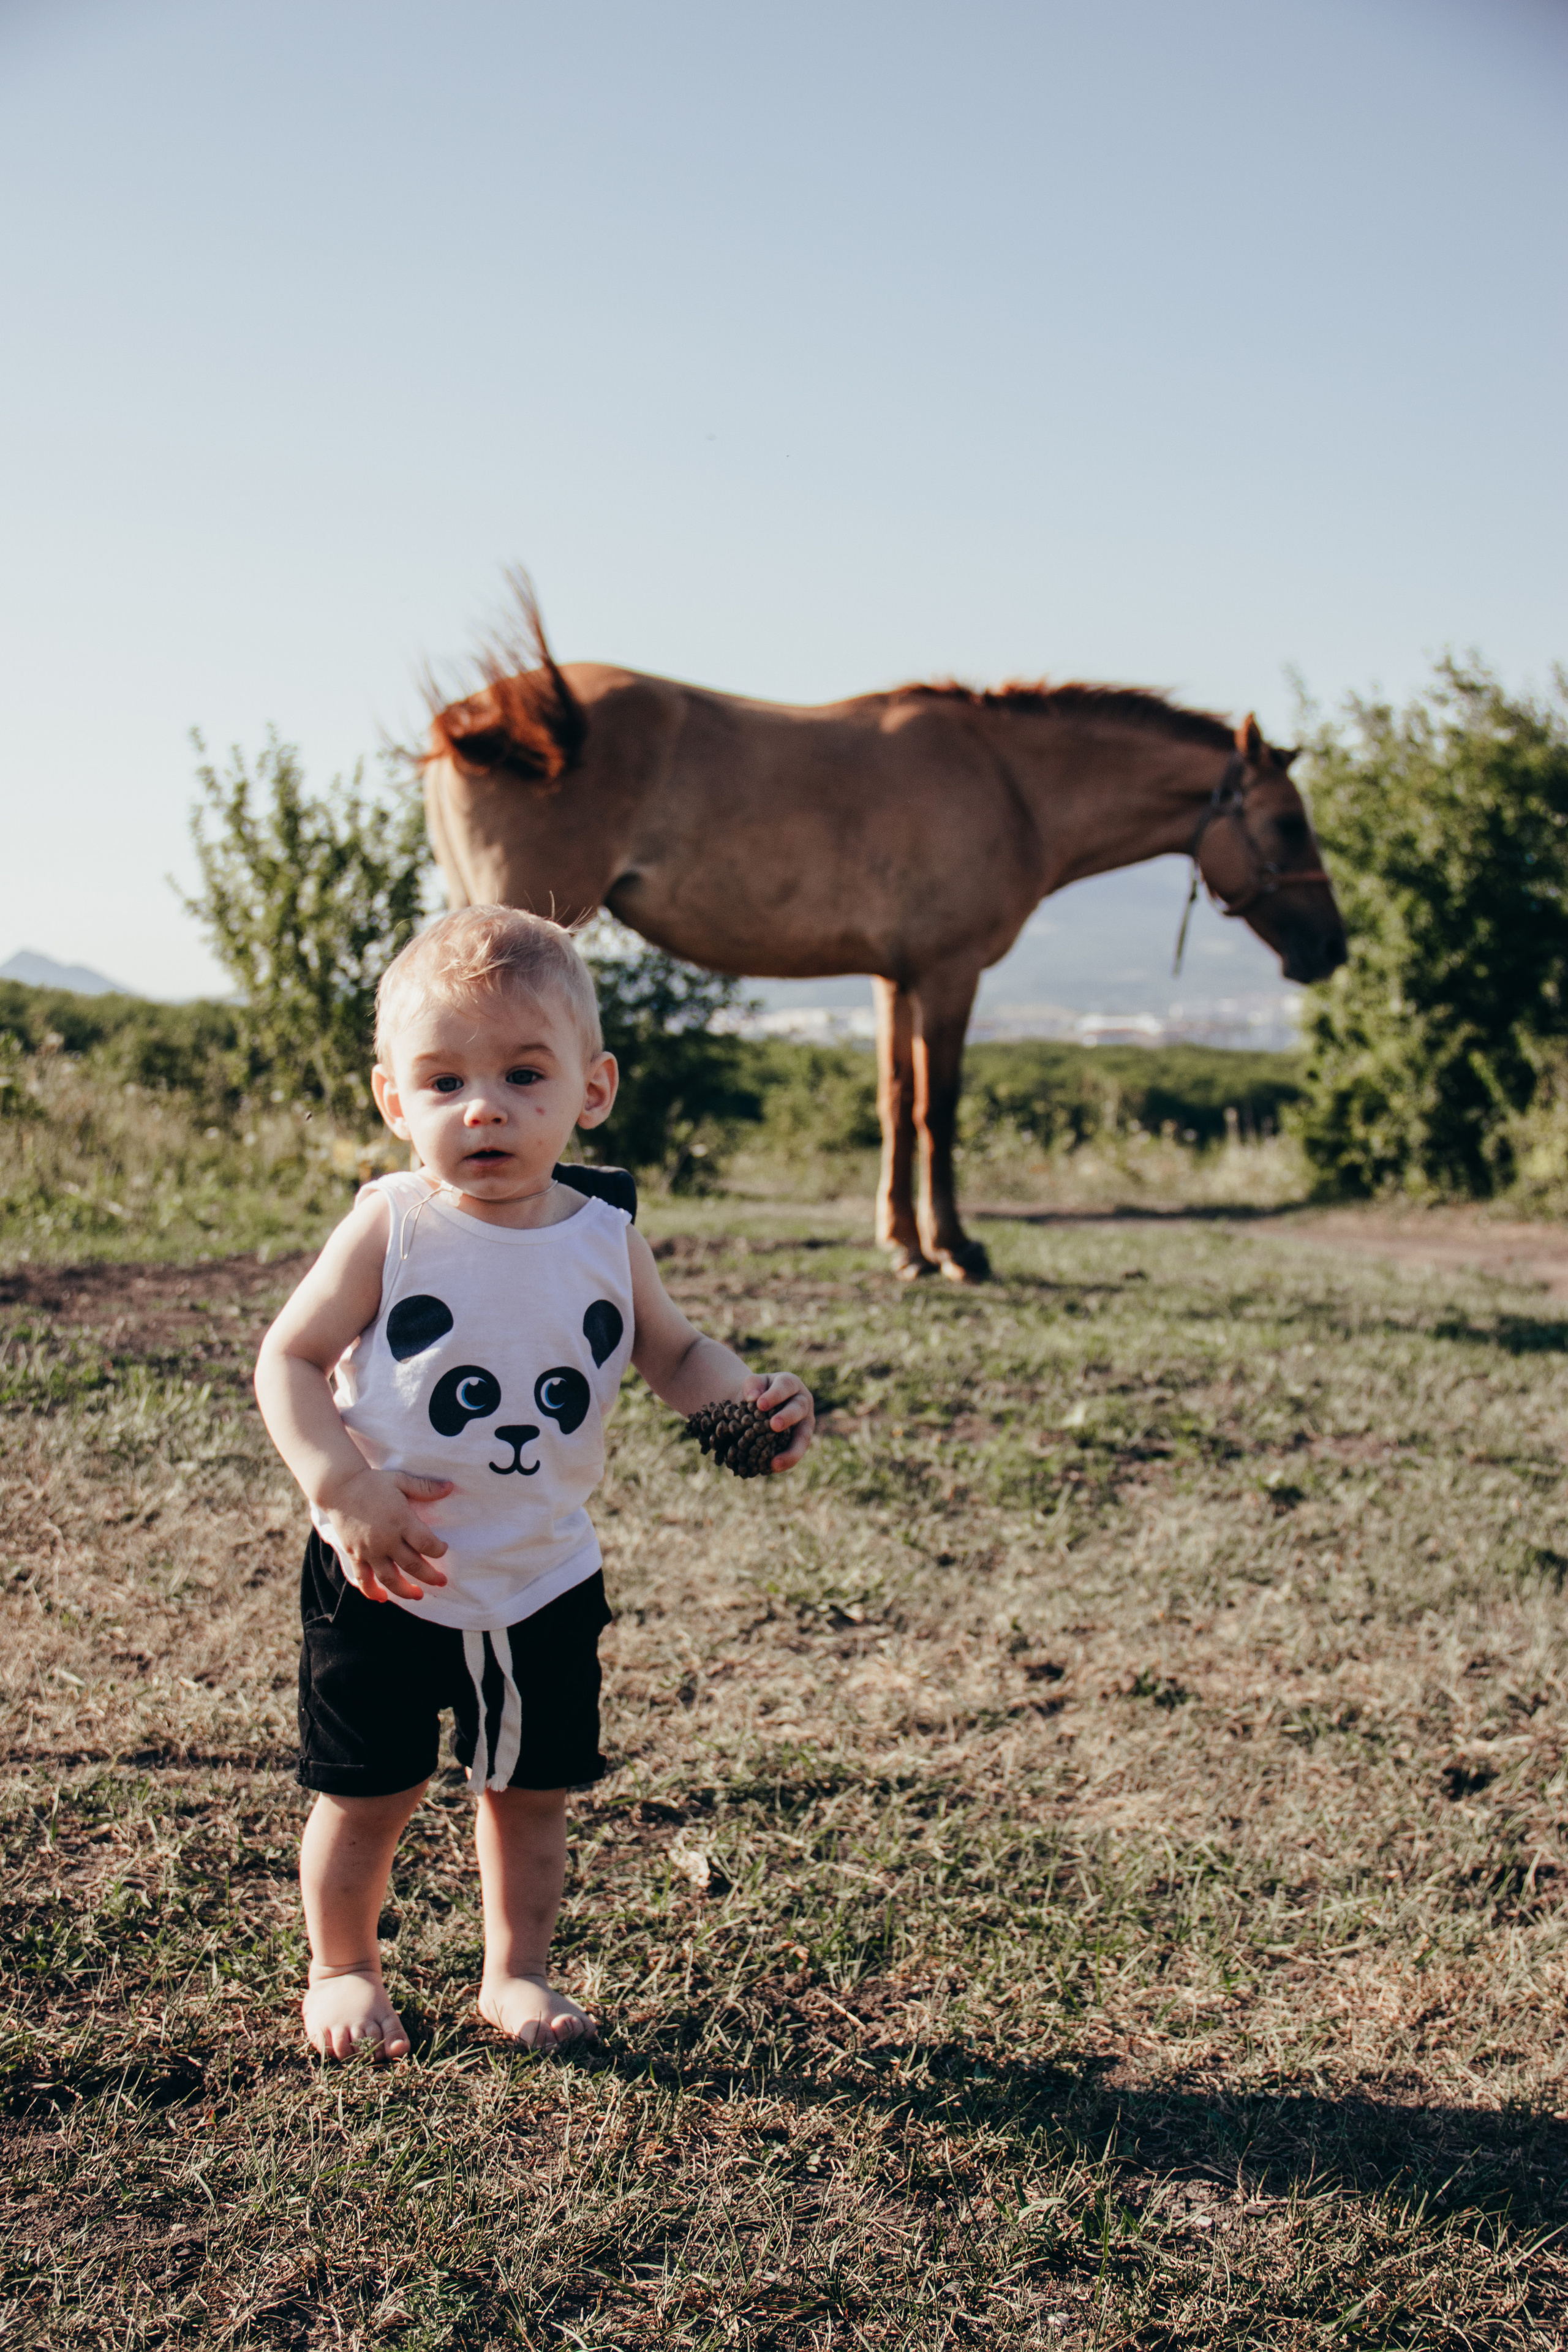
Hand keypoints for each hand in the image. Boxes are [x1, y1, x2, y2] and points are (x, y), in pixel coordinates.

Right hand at [317, 1466, 453, 1602]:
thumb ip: (425, 1487)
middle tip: (442, 1582)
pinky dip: (372, 1591)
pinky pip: (364, 1579)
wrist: (339, 1487)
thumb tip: (450, 1487)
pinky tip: (382, 1598)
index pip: (426, 1544)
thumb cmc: (372, 1482)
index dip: (439, 1550)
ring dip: (406, 1591)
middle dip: (430, 1576)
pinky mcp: (355, 1555)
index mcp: (401, 1521)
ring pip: (390, 1578)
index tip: (443, 1549)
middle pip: (413, 1566)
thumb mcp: (401, 1481)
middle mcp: (387, 1540)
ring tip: (419, 1596)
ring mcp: (370, 1550)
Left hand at [742, 1370, 814, 1470]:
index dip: (775, 1395)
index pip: (786, 1386)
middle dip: (787, 1417)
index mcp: (790, 1384)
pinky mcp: (800, 1440)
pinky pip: (796, 1451)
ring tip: (775, 1462)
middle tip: (774, 1426)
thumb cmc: (757, 1392)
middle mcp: (802, 1402)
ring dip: (792, 1450)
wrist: (759, 1405)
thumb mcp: (753, 1384)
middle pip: (799, 1408)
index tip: (760, 1404)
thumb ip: (752, 1386)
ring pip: (804, 1437)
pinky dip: (786, 1460)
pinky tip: (772, 1467)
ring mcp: (804, 1423)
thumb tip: (752, 1397)